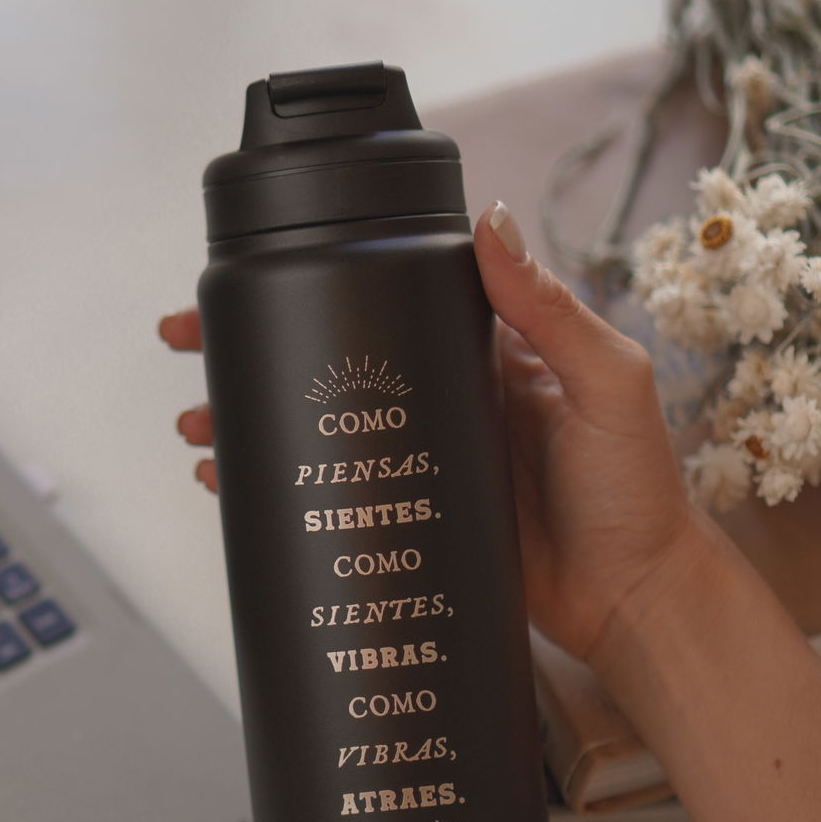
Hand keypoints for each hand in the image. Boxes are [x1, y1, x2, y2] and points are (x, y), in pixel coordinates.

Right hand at [159, 202, 709, 664]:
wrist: (635, 601)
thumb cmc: (635, 490)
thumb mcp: (604, 383)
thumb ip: (550, 309)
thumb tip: (491, 221)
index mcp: (481, 351)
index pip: (383, 296)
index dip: (314, 280)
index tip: (251, 273)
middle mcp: (438, 396)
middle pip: (326, 356)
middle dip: (248, 348)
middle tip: (186, 343)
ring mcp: (417, 458)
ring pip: (312, 426)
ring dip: (246, 419)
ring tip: (194, 423)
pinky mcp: (406, 517)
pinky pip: (328, 492)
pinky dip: (272, 487)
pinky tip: (230, 483)